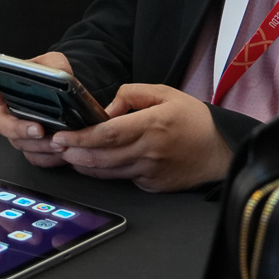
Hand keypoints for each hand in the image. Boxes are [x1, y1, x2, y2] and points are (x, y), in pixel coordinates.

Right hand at [0, 52, 75, 167]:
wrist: (67, 97)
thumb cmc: (54, 78)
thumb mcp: (54, 64)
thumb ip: (53, 65)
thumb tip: (53, 74)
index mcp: (11, 91)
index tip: (1, 99)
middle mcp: (12, 113)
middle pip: (5, 126)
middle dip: (21, 129)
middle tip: (39, 129)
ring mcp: (21, 133)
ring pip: (21, 145)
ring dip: (39, 146)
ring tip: (58, 143)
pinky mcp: (34, 147)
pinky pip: (35, 158)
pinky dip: (47, 158)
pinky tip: (60, 153)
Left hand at [47, 83, 231, 192]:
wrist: (221, 152)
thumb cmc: (194, 120)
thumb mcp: (165, 93)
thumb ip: (132, 94)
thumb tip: (107, 109)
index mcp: (152, 125)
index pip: (108, 134)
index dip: (81, 137)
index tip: (63, 136)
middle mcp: (150, 151)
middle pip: (102, 156)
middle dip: (74, 152)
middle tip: (56, 146)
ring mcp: (151, 172)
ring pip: (108, 172)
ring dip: (84, 165)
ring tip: (68, 154)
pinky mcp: (153, 186)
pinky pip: (122, 178)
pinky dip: (105, 172)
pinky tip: (93, 163)